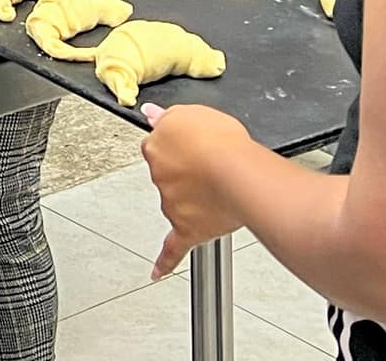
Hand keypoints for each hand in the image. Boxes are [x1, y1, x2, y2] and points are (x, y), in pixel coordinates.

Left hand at [142, 103, 251, 277]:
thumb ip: (168, 117)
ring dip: (194, 200)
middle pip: (168, 174)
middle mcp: (159, 176)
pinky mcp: (185, 229)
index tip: (194, 148)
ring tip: (222, 189)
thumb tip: (150, 114)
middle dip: (187, 172)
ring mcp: (170, 203)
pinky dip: (164, 262)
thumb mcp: (192, 113)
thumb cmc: (222, 142)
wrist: (235, 172)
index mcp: (158, 146)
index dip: (180, 146)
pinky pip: (172, 249)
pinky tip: (156, 273)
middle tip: (214, 168)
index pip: (159, 145)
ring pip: (177, 204)